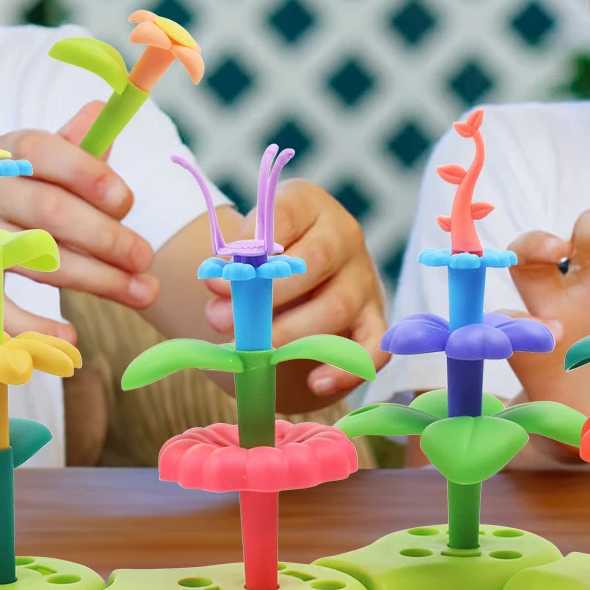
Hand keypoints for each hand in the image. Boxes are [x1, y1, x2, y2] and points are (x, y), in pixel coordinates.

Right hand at [0, 102, 157, 341]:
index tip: (125, 201)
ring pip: (42, 260)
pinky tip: (72, 338)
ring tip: (141, 292)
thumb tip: (101, 112)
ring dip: (98, 279)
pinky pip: (2, 309)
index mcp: (1, 156)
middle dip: (107, 238)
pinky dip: (37, 327)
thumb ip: (61, 146)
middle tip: (144, 257)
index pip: (47, 155)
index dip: (88, 174)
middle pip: (53, 213)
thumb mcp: (6, 165)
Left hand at [202, 179, 386, 400]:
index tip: (215, 279)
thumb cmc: (273, 255)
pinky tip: (316, 383)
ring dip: (289, 335)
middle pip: (314, 263)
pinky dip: (347, 368)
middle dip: (264, 297)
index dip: (249, 249)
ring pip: (337, 308)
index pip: (285, 217)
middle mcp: (345, 236)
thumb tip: (219, 291)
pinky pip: (373, 347)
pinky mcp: (375, 317)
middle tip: (222, 321)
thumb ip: (235, 264)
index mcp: (310, 206)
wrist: (308, 271)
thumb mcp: (250, 245)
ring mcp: (364, 278)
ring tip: (252, 352)